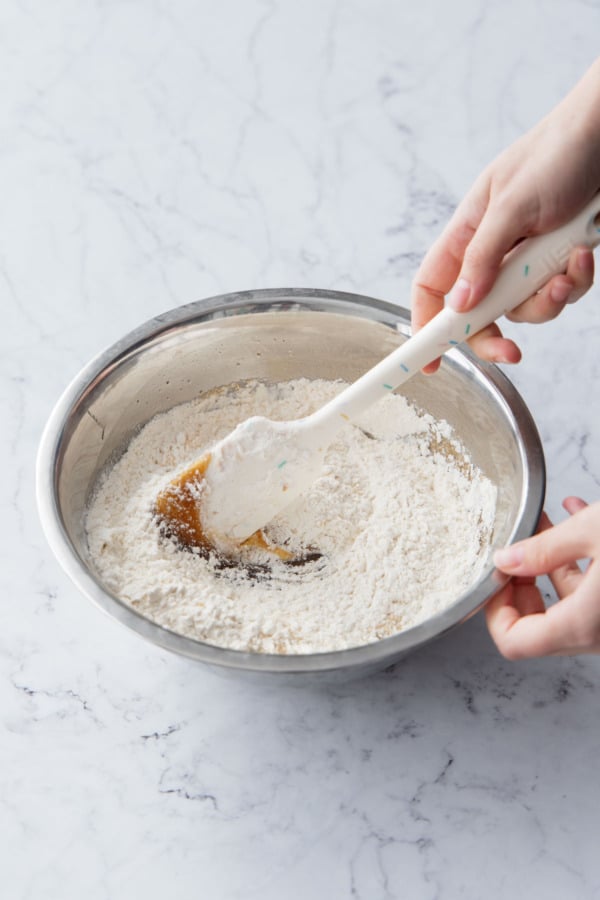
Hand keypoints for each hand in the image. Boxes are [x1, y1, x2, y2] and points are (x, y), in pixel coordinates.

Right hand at [412, 59, 599, 371]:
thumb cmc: (555, 154)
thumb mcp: (511, 206)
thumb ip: (483, 257)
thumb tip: (460, 304)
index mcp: (466, 234)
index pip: (432, 289)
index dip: (426, 326)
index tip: (429, 361)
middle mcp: (492, 252)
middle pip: (478, 313)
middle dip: (495, 334)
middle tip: (511, 352)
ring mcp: (526, 260)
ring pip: (524, 309)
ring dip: (547, 300)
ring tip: (564, 271)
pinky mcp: (558, 261)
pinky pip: (560, 293)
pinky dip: (575, 281)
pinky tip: (583, 254)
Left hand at [485, 498, 599, 658]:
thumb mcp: (594, 532)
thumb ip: (544, 549)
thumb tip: (507, 559)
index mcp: (581, 625)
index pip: (514, 642)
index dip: (494, 609)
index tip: (495, 576)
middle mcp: (597, 635)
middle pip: (537, 626)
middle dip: (520, 582)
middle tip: (515, 549)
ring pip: (567, 603)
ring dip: (551, 562)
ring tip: (544, 520)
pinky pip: (591, 594)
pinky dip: (580, 562)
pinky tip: (578, 517)